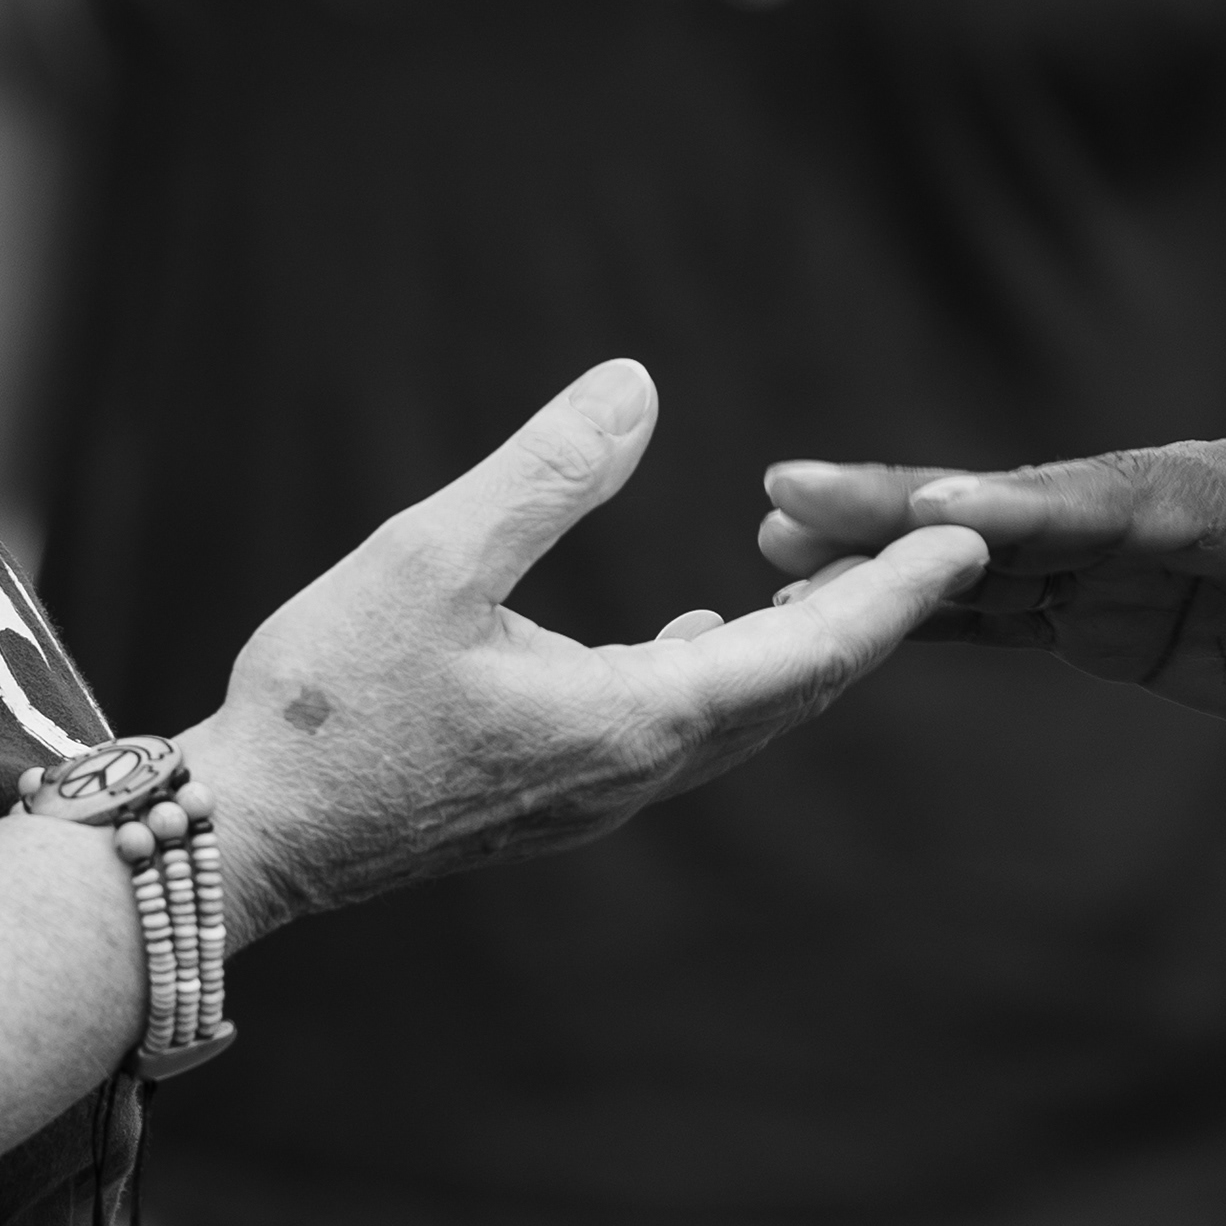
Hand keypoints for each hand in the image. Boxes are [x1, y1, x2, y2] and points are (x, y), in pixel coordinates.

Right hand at [195, 365, 982, 941]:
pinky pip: (678, 728)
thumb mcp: (430, 559)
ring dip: (799, 646)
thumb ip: (545, 472)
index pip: (809, 651)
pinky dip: (724, 670)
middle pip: (795, 689)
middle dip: (873, 619)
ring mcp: (597, 794)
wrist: (251, 839)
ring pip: (740, 716)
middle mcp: (639, 771)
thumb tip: (639, 386)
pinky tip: (703, 627)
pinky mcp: (553, 797)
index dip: (898, 593)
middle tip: (945, 550)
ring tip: (841, 577)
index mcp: (637, 718)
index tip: (974, 540)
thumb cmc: (325, 703)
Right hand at [759, 440, 1225, 756]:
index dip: (1014, 511)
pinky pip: (1010, 610)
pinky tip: (841, 614)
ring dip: (887, 557)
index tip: (922, 506)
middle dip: (899, 509)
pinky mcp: (1119, 608)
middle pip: (1016, 512)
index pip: (1106, 506)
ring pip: (991, 557)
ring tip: (769, 552)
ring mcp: (1130, 558)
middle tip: (783, 495)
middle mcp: (1159, 511)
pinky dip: (931, 614)